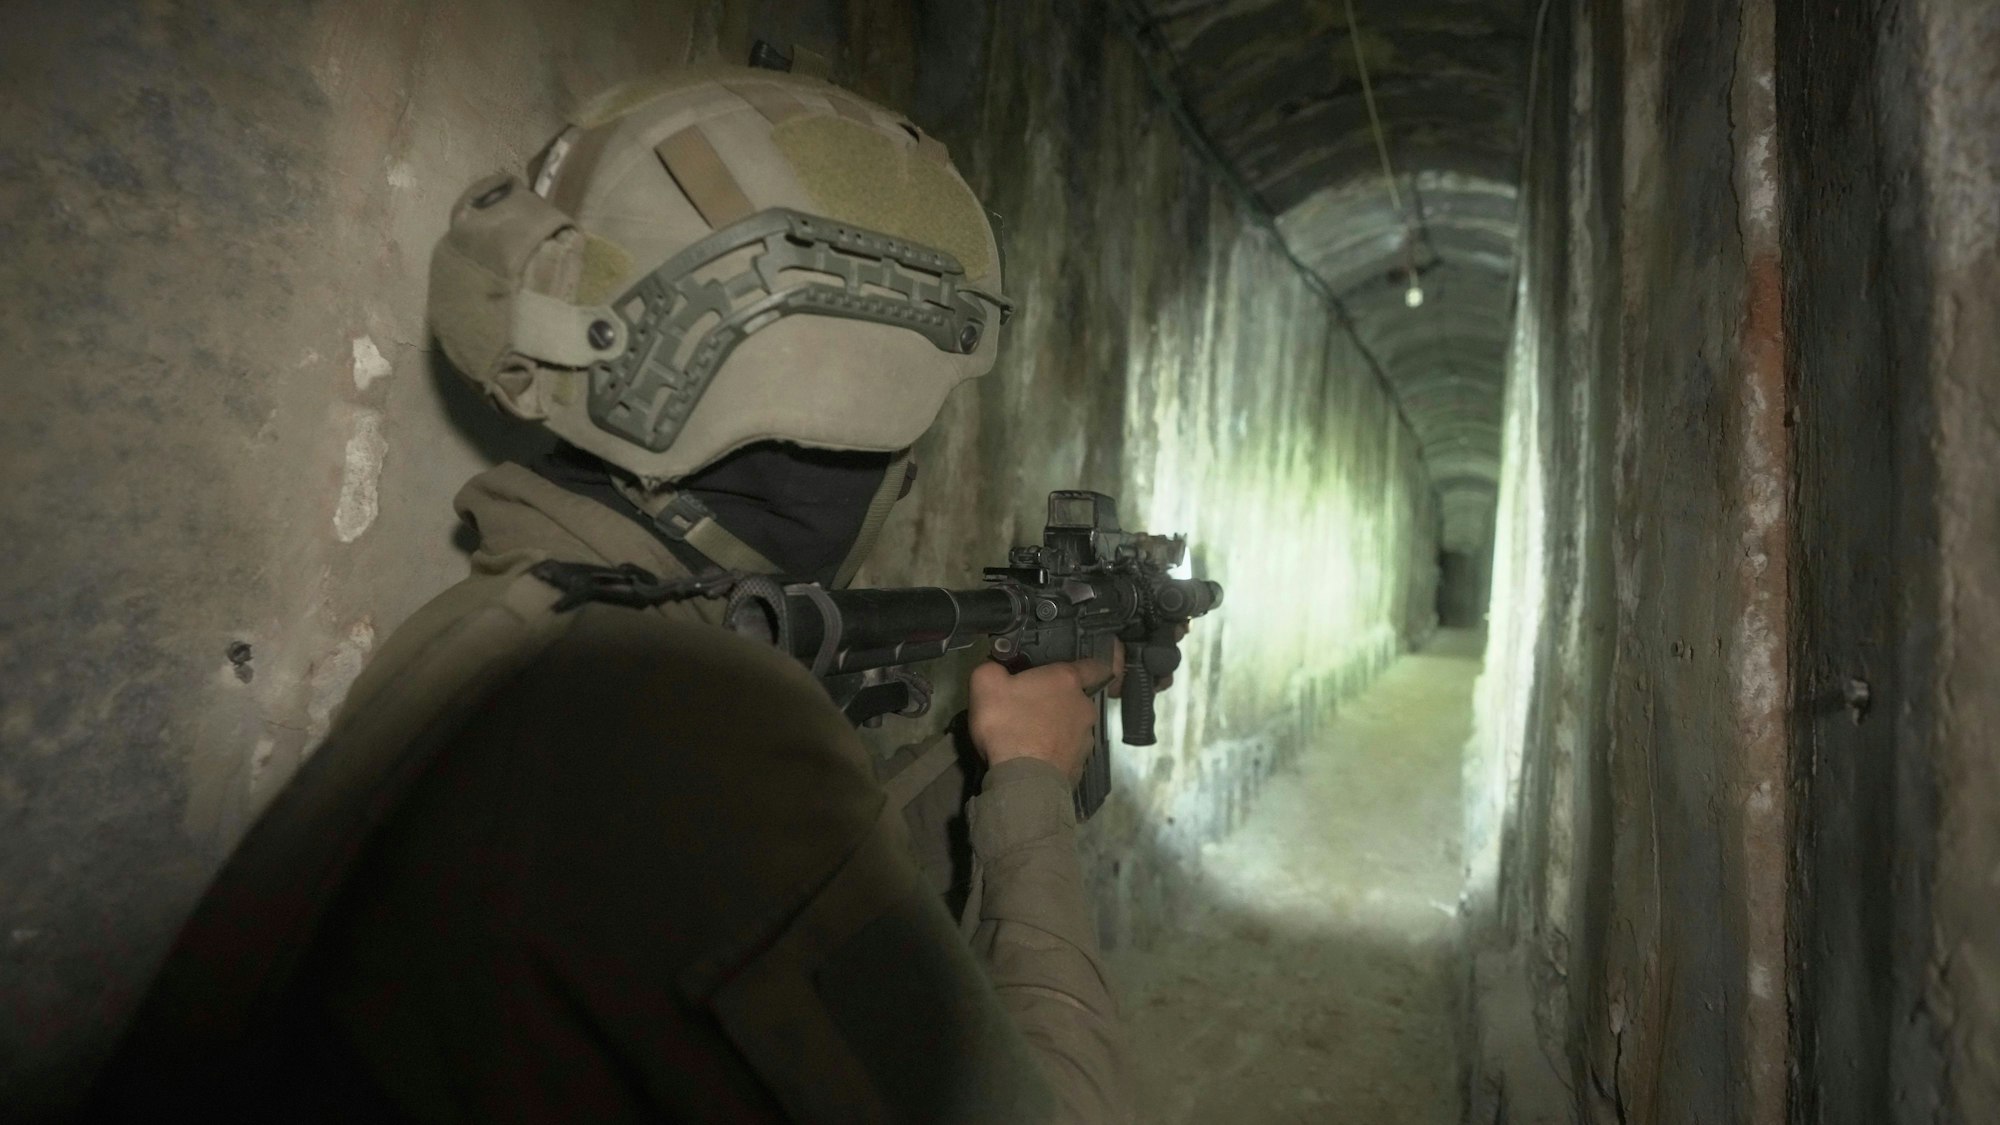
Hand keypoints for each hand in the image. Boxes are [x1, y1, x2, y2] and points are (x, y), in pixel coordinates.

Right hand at [969, 656, 1114, 783]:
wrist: (1024, 781)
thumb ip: (993, 669)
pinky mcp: (1081, 765)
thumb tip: (997, 669)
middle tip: (1031, 709)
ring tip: (1030, 739)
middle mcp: (1084, 707)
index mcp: (1066, 681)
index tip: (1081, 669)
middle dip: (1058, 701)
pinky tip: (1035, 760)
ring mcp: (1086, 739)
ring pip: (1072, 727)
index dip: (1088, 666)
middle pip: (1076, 699)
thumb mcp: (985, 685)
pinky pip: (1067, 752)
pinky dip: (1055, 753)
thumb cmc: (1008, 725)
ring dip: (1056, 729)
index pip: (1093, 666)